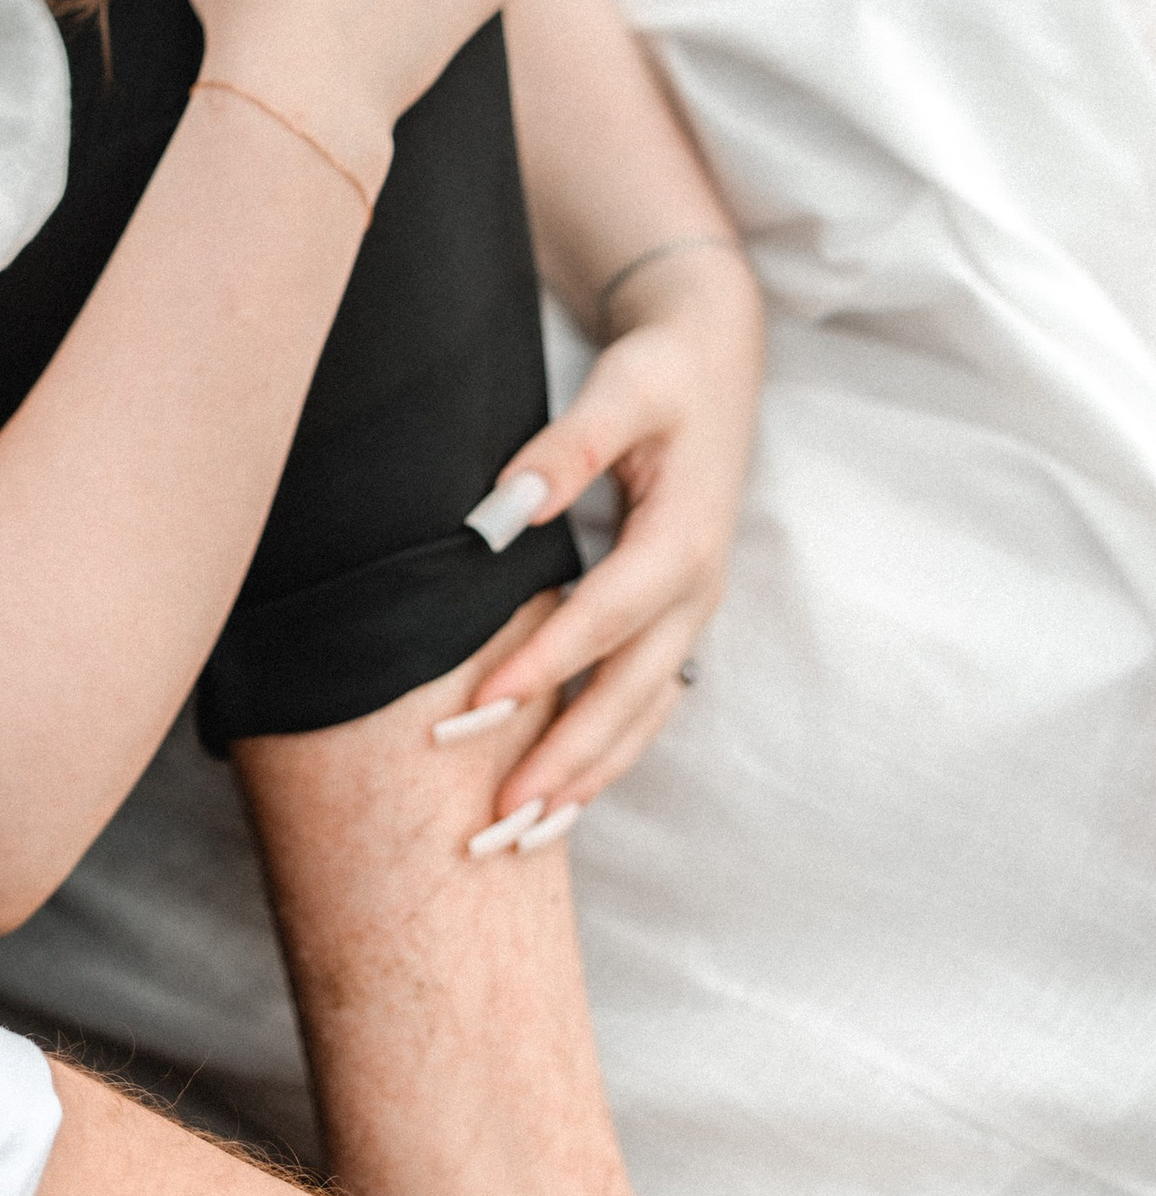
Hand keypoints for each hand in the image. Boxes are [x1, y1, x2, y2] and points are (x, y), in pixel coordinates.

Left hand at [463, 240, 764, 824]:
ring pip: (641, 717)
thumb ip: (568, 446)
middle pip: (629, 695)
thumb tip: (506, 508)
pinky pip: (643, 706)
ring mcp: (692, 615)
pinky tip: (558, 801)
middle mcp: (696, 591)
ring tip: (517, 839)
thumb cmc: (663, 369)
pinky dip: (604, 757)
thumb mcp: (624, 385)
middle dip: (561, 760)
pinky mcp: (676, 620)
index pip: (606, 615)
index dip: (545, 663)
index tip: (479, 707)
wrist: (717, 357)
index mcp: (684, 538)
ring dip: (582, 781)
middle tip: (490, 818)